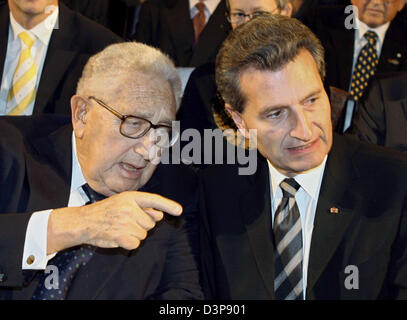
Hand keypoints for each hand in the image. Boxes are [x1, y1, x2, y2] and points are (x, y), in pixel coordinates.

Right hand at [47, 191, 182, 253]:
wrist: (84, 222)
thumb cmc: (106, 212)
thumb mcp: (124, 204)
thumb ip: (143, 208)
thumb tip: (160, 214)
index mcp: (131, 197)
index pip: (154, 200)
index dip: (168, 205)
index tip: (179, 210)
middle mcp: (129, 208)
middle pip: (151, 223)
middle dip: (142, 225)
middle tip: (126, 222)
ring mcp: (125, 222)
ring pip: (144, 234)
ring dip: (134, 234)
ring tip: (120, 228)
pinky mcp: (120, 235)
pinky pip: (136, 243)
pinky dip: (129, 243)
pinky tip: (119, 237)